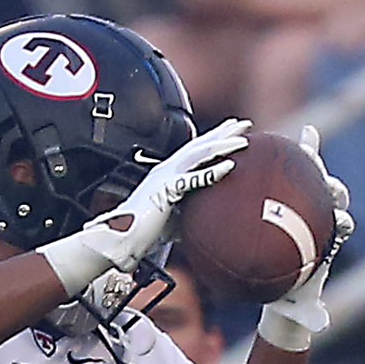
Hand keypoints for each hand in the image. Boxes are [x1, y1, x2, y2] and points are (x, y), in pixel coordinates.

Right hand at [40, 118, 249, 295]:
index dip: (213, 138)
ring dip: (222, 145)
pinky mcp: (166, 192)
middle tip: (244, 123)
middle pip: (199, 145)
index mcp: (167, 174)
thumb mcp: (172, 220)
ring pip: (198, 154)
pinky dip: (212, 171)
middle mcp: (166, 170)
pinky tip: (230, 166)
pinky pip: (193, 179)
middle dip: (223, 132)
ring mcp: (165, 178)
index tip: (233, 131)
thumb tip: (208, 224)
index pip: (194, 151)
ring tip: (243, 139)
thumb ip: (189, 215)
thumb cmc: (142, 233)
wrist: (120, 240)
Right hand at [255, 126, 353, 352]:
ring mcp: (309, 205)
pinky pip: (294, 172)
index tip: (341, 222)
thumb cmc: (293, 299)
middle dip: (335, 190)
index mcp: (330, 240)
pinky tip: (297, 134)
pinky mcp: (292, 195)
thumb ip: (313, 315)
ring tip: (309, 143)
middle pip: (334, 197)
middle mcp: (323, 220)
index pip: (343, 225)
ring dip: (315, 162)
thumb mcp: (301, 309)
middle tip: (331, 187)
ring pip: (316, 178)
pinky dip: (299, 153)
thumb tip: (322, 323)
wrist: (283, 289)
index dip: (343, 222)